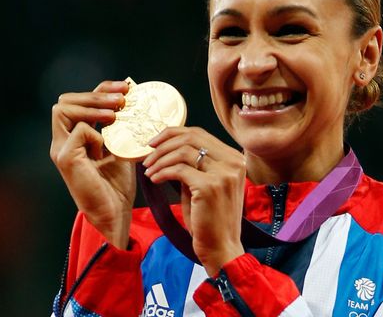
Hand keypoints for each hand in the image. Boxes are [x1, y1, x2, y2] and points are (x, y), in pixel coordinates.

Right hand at [50, 80, 135, 248]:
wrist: (114, 214)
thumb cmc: (117, 185)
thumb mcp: (121, 148)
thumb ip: (120, 127)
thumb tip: (135, 99)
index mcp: (75, 137)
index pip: (80, 101)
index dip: (101, 89)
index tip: (126, 88)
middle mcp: (63, 141)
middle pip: (65, 101)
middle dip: (95, 94)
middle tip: (122, 98)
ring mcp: (60, 149)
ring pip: (62, 109)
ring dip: (92, 106)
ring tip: (116, 112)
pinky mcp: (65, 158)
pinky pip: (78, 130)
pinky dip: (95, 133)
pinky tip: (107, 146)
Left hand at [142, 127, 245, 275]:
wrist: (222, 248)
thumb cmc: (211, 220)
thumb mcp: (205, 185)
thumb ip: (194, 166)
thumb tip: (167, 148)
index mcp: (235, 159)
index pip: (200, 133)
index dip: (173, 134)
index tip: (155, 143)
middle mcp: (233, 162)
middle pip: (191, 137)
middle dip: (163, 144)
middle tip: (147, 156)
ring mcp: (224, 174)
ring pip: (183, 151)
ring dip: (160, 159)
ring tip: (149, 170)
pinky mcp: (210, 186)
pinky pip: (178, 170)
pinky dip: (162, 172)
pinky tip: (154, 180)